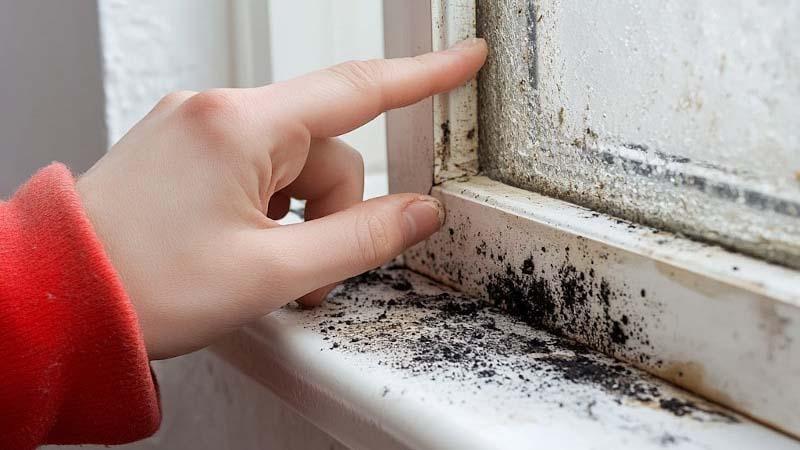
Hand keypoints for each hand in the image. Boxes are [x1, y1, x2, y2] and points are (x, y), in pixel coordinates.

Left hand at [76, 38, 487, 359]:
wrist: (57, 299)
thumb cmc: (141, 285)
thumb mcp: (271, 274)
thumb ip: (360, 239)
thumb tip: (417, 212)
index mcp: (240, 127)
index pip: (356, 89)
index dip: (422, 75)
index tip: (462, 60)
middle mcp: (215, 112)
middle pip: (323, 148)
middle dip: (331, 212)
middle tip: (308, 274)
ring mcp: (195, 129)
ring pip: (290, 163)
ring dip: (298, 219)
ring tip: (266, 270)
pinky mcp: (182, 149)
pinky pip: (254, 167)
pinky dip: (268, 209)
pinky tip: (242, 247)